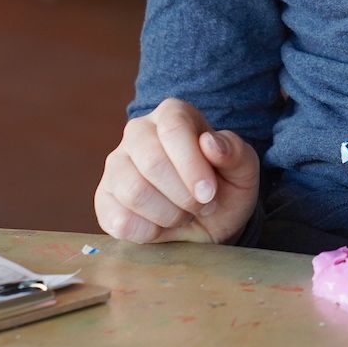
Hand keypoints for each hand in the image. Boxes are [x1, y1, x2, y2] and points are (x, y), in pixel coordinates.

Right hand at [94, 98, 260, 243]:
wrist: (207, 222)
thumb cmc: (224, 188)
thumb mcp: (243, 171)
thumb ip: (235, 152)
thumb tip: (210, 143)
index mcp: (173, 114)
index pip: (173, 129)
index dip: (192, 166)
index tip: (209, 193)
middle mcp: (138, 132)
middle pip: (151, 161)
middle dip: (183, 194)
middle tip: (202, 206)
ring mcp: (116, 165)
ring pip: (133, 191)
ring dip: (168, 214)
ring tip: (184, 214)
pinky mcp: (104, 199)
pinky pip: (118, 219)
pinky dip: (148, 232)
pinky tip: (162, 226)